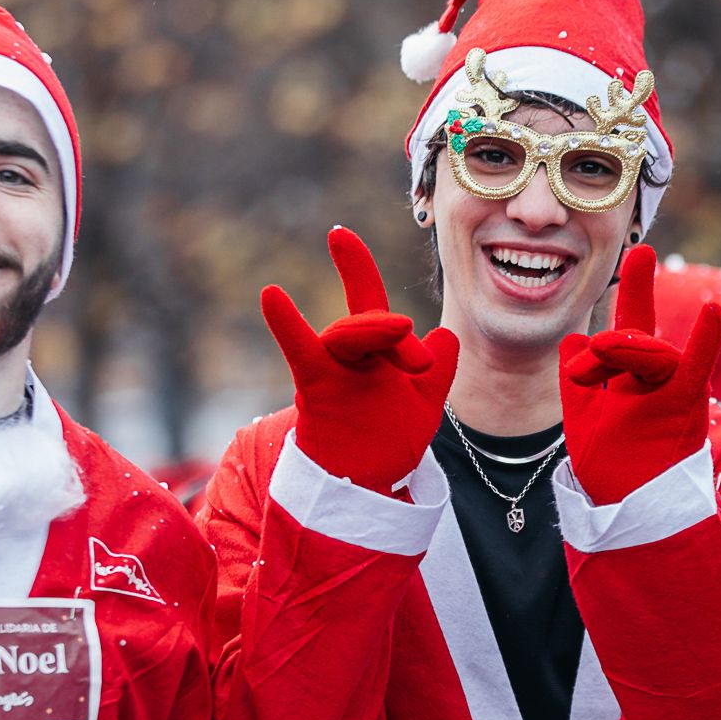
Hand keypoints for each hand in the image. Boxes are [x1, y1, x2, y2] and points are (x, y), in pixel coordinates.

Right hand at [261, 227, 457, 491]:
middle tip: (417, 357)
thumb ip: (438, 371)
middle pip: (367, 322)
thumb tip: (448, 337)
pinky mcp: (316, 387)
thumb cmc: (387, 442)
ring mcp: (332, 369)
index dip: (354, 266)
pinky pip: (300, 351)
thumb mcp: (425, 404)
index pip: (367, 299)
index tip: (336, 233)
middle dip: (392, 332)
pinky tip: (272, 294)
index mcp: (376, 351)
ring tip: (400, 329)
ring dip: (373, 331)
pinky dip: (286, 323)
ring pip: (347, 335)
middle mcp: (351, 353)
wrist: (363, 485)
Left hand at [559, 246, 720, 504]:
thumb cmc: (612, 470)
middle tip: (589, 357)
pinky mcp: (685, 409)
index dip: (636, 287)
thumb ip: (577, 381)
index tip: (642, 248)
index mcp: (632, 376)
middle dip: (613, 341)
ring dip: (623, 351)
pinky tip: (713, 312)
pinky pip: (696, 371)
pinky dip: (706, 342)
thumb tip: (571, 338)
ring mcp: (672, 392)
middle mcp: (655, 378)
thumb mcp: (583, 418)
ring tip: (599, 353)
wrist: (629, 514)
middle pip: (636, 338)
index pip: (630, 324)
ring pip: (651, 353)